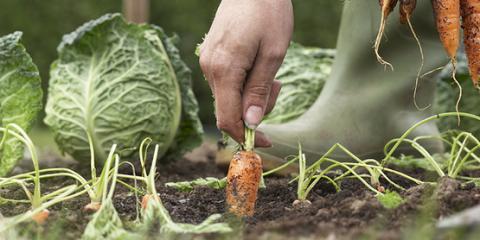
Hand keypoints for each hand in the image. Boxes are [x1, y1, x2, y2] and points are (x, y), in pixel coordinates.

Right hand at [199, 0, 292, 146]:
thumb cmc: (267, 14)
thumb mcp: (272, 55)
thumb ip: (259, 91)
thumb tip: (251, 124)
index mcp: (223, 71)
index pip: (227, 119)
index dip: (246, 136)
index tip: (266, 142)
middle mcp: (209, 69)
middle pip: (230, 109)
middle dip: (256, 108)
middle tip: (277, 85)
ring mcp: (208, 62)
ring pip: (229, 96)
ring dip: (252, 94)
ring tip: (271, 71)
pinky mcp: (212, 56)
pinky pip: (227, 83)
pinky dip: (244, 83)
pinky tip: (257, 65)